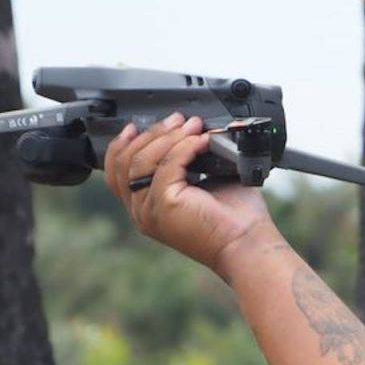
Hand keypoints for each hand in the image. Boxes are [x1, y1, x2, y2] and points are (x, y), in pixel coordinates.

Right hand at [103, 113, 279, 278]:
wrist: (248, 243)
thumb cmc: (234, 220)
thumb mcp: (200, 184)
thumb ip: (184, 162)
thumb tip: (183, 129)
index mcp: (147, 209)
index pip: (116, 173)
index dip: (122, 145)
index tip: (137, 126)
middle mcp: (142, 213)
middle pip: (127, 162)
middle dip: (153, 134)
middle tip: (179, 120)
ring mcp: (149, 211)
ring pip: (143, 160)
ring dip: (169, 136)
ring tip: (193, 126)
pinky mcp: (164, 204)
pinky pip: (167, 164)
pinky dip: (185, 147)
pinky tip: (202, 141)